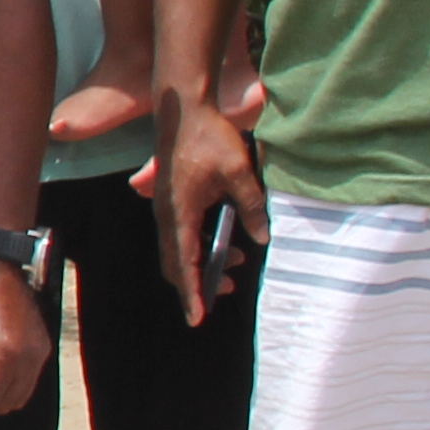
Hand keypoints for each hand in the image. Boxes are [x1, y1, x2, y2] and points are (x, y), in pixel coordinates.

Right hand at [149, 71, 270, 325]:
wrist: (184, 110)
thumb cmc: (210, 138)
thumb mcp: (239, 172)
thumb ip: (252, 207)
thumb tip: (263, 238)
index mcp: (180, 213)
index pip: (184, 264)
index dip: (192, 294)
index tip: (198, 319)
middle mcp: (167, 216)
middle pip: (175, 263)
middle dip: (197, 283)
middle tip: (226, 289)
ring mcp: (166, 208)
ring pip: (176, 250)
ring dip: (199, 263)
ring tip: (233, 264)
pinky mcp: (171, 201)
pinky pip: (180, 235)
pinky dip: (196, 248)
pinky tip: (220, 242)